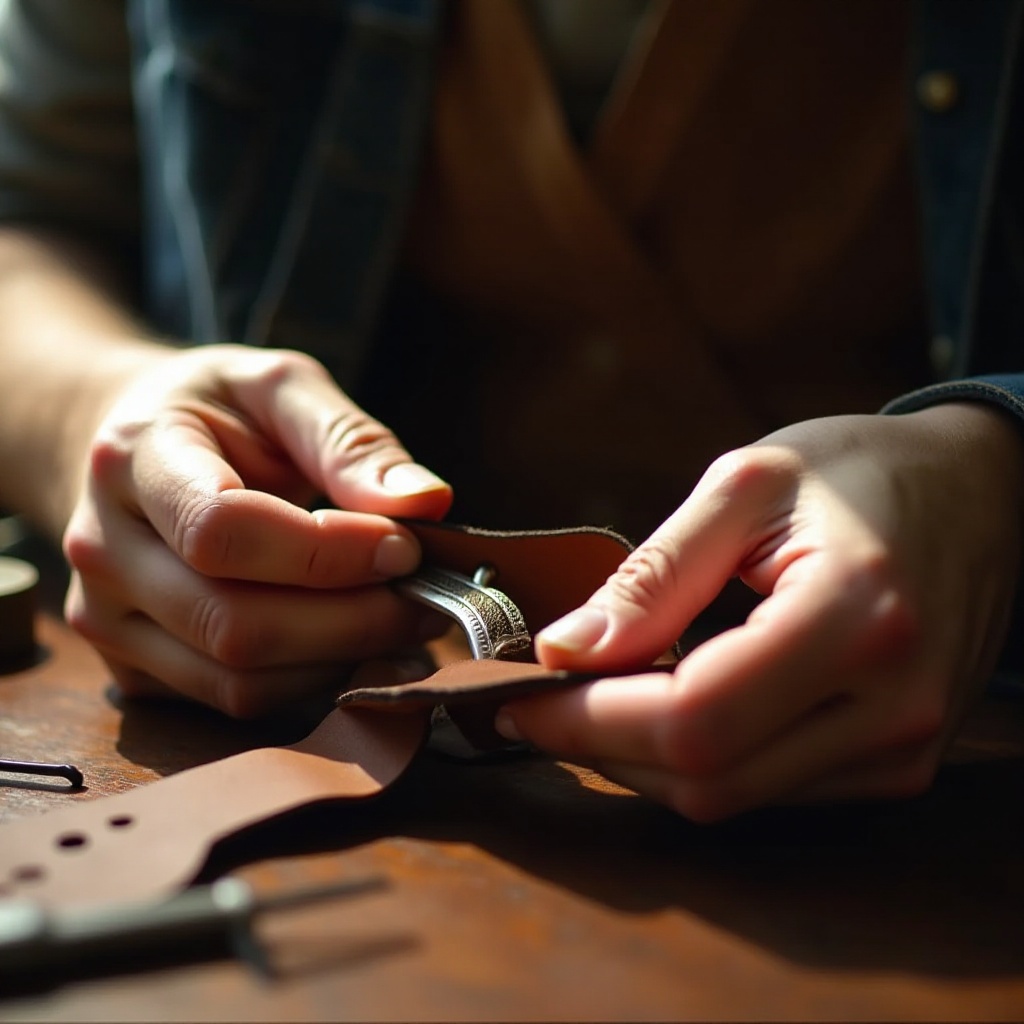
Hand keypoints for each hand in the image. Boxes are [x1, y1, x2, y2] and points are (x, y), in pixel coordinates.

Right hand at [63, 344, 452, 715]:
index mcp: (133, 458)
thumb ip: (350, 441)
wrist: (134, 453)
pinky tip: (357, 644)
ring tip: (404, 618)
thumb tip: (427, 503)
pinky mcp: (134, 668)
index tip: (405, 545)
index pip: (222, 531)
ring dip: (343, 660)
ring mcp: (108, 619)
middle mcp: (104, 549)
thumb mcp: (282, 388)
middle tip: (428, 593)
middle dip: (354, 619)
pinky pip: (235, 701)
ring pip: (238, 679)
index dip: (327, 553)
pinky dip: (313, 684)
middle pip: (234, 623)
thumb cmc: (219, 413)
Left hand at [496, 403, 1023, 819]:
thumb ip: (654, 575)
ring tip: (592, 697)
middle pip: (707, 778)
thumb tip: (565, 650)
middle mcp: (893, 706)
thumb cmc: (860, 471)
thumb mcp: (745, 488)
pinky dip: (696, 760)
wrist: (975, 493)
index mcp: (857, 618)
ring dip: (642, 760)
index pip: (695, 718)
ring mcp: (902, 747)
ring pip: (731, 798)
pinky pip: (768, 790)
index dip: (589, 720)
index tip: (519, 694)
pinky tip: (662, 706)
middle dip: (601, 747)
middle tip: (539, 699)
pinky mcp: (897, 762)